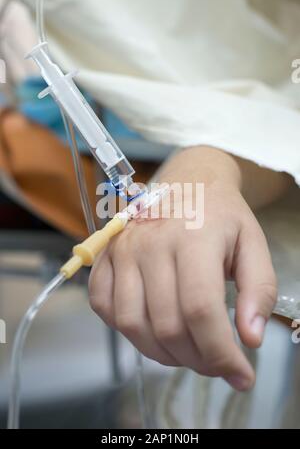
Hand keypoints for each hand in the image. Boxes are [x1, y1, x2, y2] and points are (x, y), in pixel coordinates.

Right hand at [89, 147, 278, 390]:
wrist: (186, 181)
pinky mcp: (103, 255)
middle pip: (167, 324)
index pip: (200, 310)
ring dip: (162, 354)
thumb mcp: (253, 244)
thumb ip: (258, 289)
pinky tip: (152, 329)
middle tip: (217, 364)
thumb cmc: (221, 215)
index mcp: (193, 237)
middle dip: (197, 360)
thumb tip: (250, 338)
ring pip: (132, 323)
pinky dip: (126, 330)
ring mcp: (121, 249)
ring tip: (187, 353)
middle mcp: (149, 243)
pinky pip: (103, 306)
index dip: (220, 354)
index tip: (241, 375)